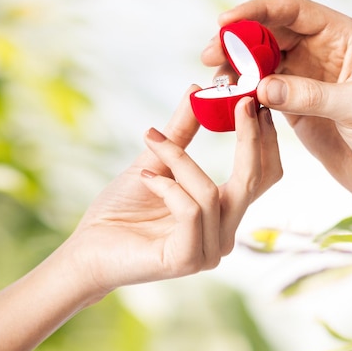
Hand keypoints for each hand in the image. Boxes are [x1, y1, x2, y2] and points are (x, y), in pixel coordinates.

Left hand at [60, 85, 281, 298]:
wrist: (87, 249)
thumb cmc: (121, 208)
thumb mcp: (157, 160)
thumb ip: (182, 131)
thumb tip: (197, 90)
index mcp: (224, 213)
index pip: (262, 176)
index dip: (265, 140)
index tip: (254, 100)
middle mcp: (224, 234)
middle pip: (253, 182)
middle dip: (250, 139)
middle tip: (241, 102)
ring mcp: (209, 251)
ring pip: (211, 193)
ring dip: (180, 161)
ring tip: (152, 143)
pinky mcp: (187, 260)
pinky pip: (190, 211)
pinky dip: (167, 187)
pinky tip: (144, 178)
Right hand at [202, 0, 351, 230]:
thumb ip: (312, 95)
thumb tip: (262, 87)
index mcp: (343, 37)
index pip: (293, 11)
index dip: (258, 11)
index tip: (226, 21)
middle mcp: (321, 51)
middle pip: (270, 33)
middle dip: (237, 40)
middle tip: (210, 55)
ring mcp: (305, 78)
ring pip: (261, 62)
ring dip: (236, 68)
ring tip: (215, 81)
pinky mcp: (295, 105)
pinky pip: (261, 91)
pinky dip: (242, 93)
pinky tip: (227, 99)